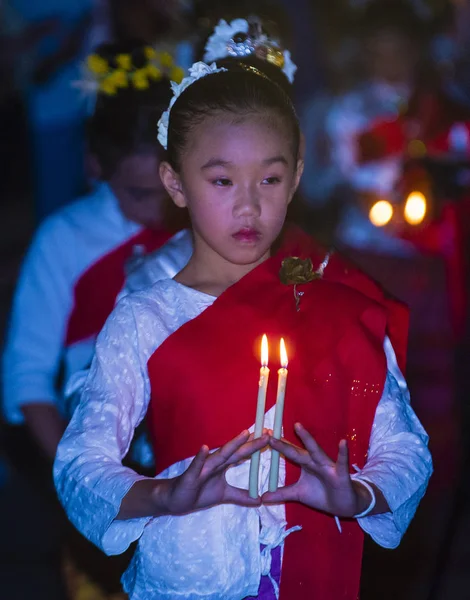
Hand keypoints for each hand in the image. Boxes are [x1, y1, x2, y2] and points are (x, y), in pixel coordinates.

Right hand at [154, 430, 269, 515]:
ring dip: (232, 444)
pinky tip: (205, 448)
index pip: (242, 453)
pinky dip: (201, 457)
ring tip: (244, 433)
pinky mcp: (191, 475)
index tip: (270, 437)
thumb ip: (241, 496)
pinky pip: (196, 465)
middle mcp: (216, 462)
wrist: (176, 499)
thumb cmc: (199, 493)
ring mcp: (204, 467)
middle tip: (266, 432)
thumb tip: (258, 500)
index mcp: (224, 465)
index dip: (256, 446)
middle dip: (251, 442)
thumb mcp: (224, 495)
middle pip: (236, 451)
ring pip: (220, 455)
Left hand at [262, 423, 369, 516]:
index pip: (289, 452)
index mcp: (305, 463)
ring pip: (315, 451)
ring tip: (297, 426)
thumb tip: (263, 498)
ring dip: (307, 439)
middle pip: (297, 451)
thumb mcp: (299, 494)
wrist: (344, 505)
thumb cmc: (321, 494)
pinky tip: (342, 442)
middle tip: (269, 433)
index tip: (263, 434)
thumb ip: (282, 494)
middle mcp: (314, 461)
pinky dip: (343, 453)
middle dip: (283, 443)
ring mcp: (327, 466)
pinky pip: (342, 463)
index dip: (277, 444)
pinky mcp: (340, 474)